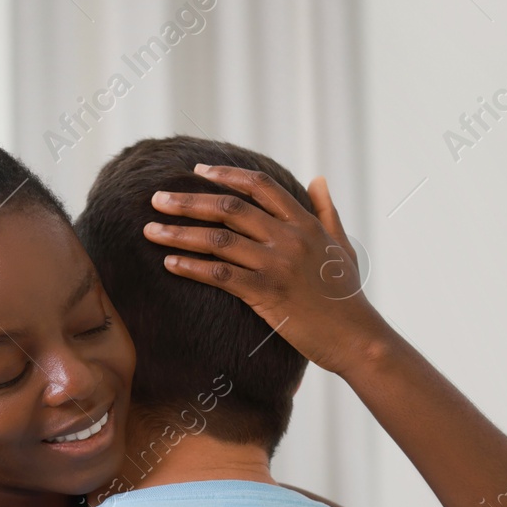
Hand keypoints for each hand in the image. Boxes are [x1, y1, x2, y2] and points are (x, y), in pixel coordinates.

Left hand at [145, 165, 395, 374]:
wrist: (356, 336)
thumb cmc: (346, 295)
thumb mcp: (340, 244)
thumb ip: (325, 210)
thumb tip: (318, 178)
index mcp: (304, 222)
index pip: (259, 185)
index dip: (225, 175)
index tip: (197, 170)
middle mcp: (289, 237)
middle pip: (229, 208)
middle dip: (188, 201)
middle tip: (156, 199)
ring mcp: (277, 264)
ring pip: (218, 240)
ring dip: (179, 234)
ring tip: (150, 230)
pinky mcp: (267, 294)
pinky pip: (220, 275)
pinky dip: (192, 267)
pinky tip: (169, 263)